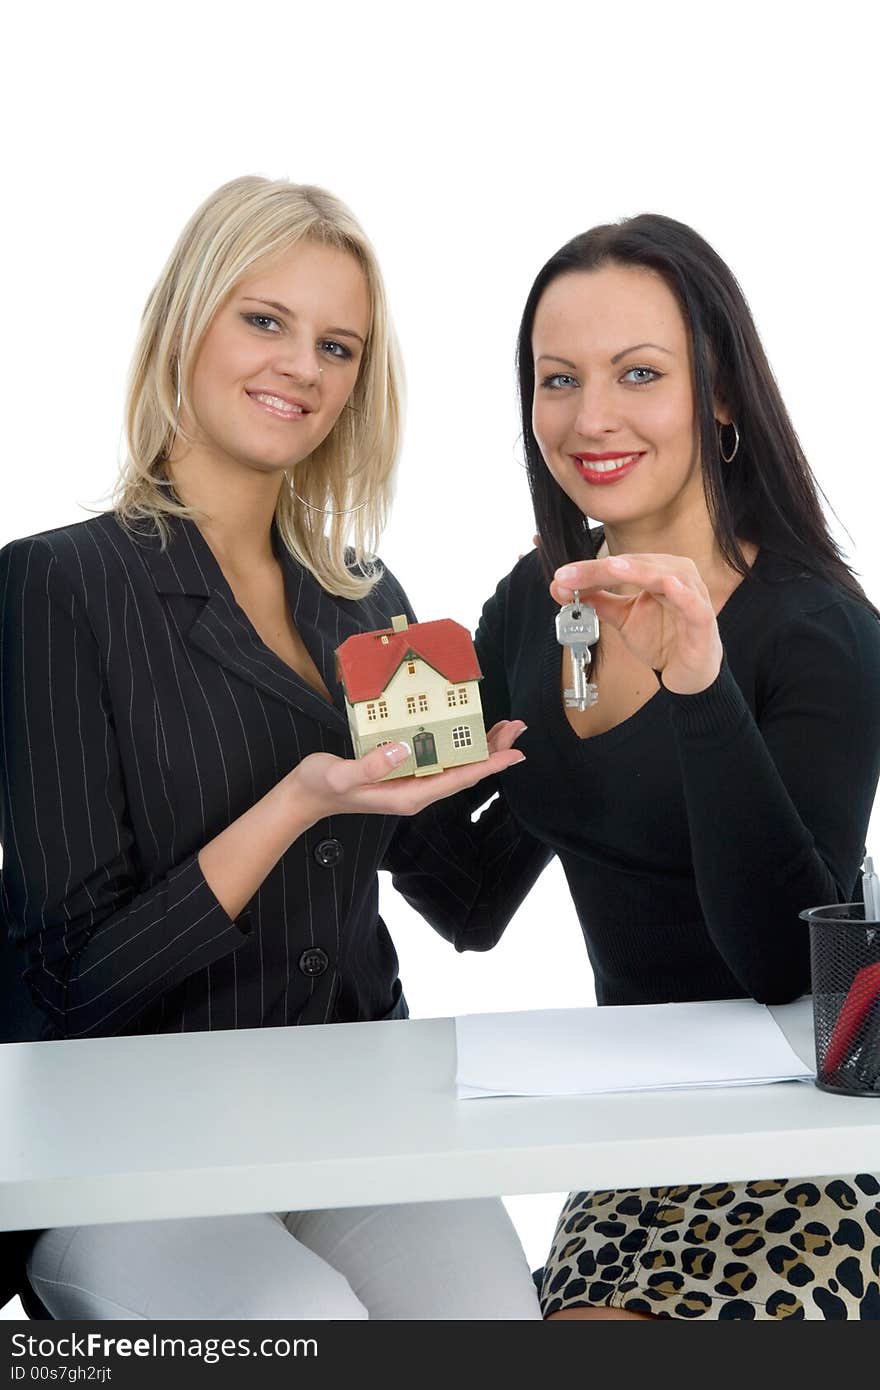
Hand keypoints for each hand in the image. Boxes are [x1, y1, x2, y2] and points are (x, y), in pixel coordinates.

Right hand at [287, 719, 526, 822]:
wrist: (305, 796)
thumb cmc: (321, 785)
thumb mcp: (340, 775)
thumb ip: (369, 766)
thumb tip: (404, 749)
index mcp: (409, 795)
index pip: (458, 779)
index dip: (489, 765)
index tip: (515, 753)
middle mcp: (416, 791)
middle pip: (465, 771)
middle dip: (492, 751)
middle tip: (517, 728)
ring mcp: (411, 782)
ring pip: (455, 764)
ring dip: (480, 746)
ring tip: (503, 728)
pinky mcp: (403, 772)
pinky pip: (439, 758)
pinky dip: (457, 743)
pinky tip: (465, 731)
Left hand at [550, 554, 722, 694]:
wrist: (688, 672)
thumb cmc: (663, 638)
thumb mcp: (623, 618)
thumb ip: (598, 601)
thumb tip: (562, 587)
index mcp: (657, 570)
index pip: (619, 564)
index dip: (588, 569)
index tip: (560, 576)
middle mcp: (676, 575)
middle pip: (635, 565)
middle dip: (599, 569)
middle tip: (568, 576)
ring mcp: (692, 595)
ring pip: (662, 576)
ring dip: (636, 571)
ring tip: (611, 568)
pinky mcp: (703, 620)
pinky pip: (693, 604)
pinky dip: (682, 594)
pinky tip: (669, 586)